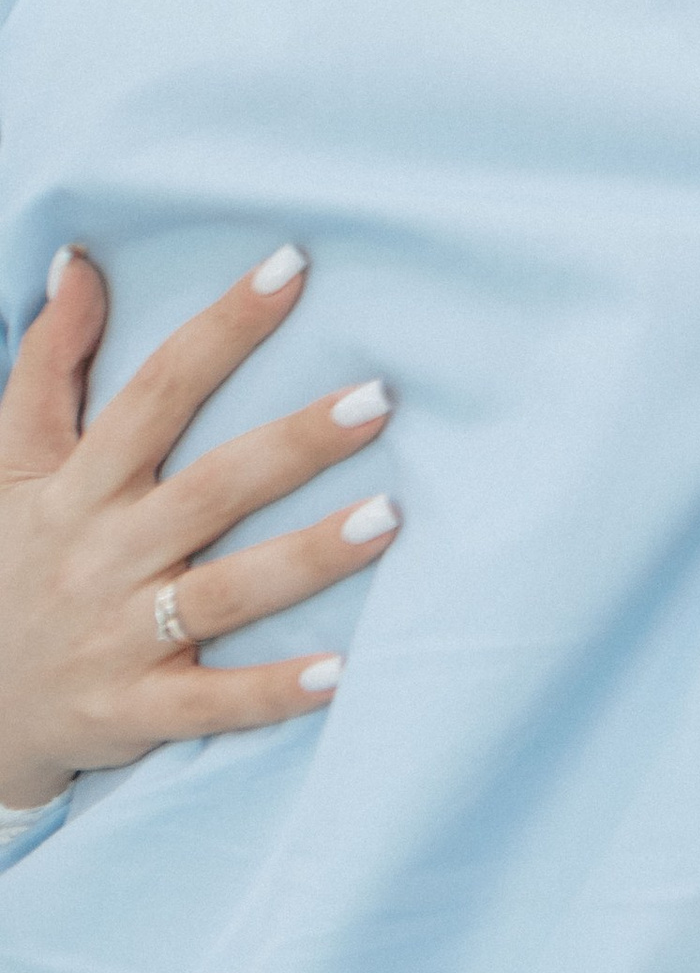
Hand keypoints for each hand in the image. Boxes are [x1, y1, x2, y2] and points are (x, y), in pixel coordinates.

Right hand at [0, 244, 400, 810]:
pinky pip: (213, 703)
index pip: (156, 389)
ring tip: (390, 516)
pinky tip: (342, 672)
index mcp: (81, 486)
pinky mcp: (137, 711)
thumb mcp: (12, 464)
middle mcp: (106, 554)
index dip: (223, 328)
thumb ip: (47, 366)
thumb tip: (79, 261)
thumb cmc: (13, 561)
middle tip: (378, 398)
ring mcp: (122, 636)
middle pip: (212, 488)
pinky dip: (272, 693)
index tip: (293, 268)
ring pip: (226, 593)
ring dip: (308, 557)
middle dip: (295, 443)